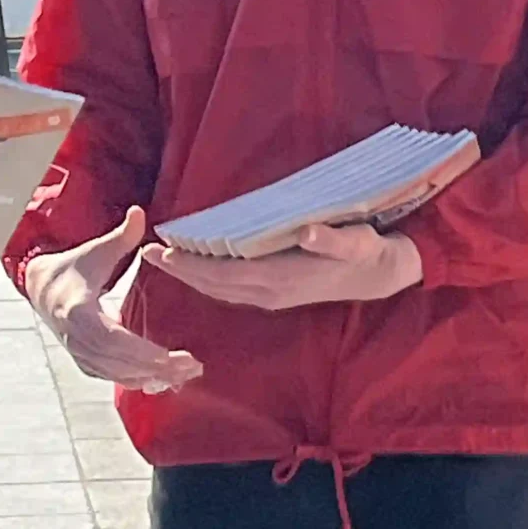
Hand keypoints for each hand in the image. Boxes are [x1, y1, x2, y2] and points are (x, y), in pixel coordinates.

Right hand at [25, 207, 201, 393]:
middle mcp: (75, 337)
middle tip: (191, 366)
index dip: (140, 351)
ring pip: (116, 374)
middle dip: (155, 368)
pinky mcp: (84, 361)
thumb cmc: (74, 267)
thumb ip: (121, 236)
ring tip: (186, 373)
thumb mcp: (95, 250)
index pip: (110, 338)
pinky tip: (164, 380)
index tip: (169, 356)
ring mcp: (79, 352)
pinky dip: (137, 380)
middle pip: (118, 362)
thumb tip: (139, 212)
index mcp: (77, 311)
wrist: (42, 288)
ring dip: (151, 377)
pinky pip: (111, 377)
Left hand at [146, 222, 422, 311]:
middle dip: (179, 271)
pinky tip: (197, 268)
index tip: (162, 251)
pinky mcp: (275, 294)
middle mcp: (271, 292)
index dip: (191, 265)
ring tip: (163, 259)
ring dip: (190, 276)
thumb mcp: (356, 241)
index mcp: (282, 278)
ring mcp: (272, 296)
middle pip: (213, 285)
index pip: (224, 273)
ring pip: (220, 290)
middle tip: (147, 254)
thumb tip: (310, 232)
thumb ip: (333, 240)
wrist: (380, 276)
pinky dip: (208, 280)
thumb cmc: (366, 251)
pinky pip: (231, 290)